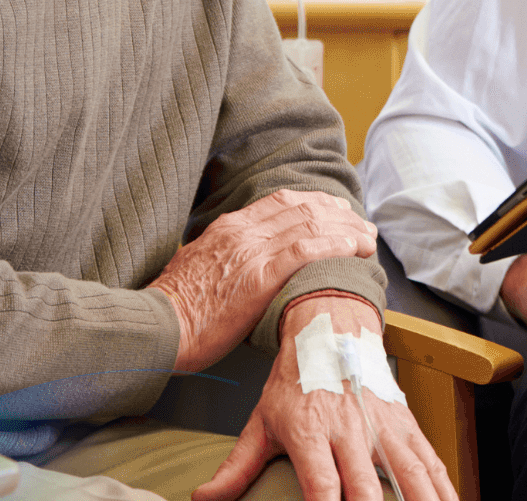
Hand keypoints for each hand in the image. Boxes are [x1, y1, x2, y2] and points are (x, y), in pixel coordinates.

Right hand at [148, 189, 377, 371]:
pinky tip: (356, 249)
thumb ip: (224, 257)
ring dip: (348, 230)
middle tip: (363, 225)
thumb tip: (241, 264)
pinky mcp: (260, 276)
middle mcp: (243, 231)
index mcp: (229, 227)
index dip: (316, 203)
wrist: (157, 325)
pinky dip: (337, 246)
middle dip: (339, 215)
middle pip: (303, 208)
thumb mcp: (198, 268)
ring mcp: (252, 251)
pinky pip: (307, 251)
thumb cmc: (175, 309)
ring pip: (311, 225)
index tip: (337, 212)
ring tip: (369, 239)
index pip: (282, 202)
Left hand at [195, 297, 456, 500]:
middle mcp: (350, 429)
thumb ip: (237, 466)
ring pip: (409, 474)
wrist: (332, 324)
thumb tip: (204, 497)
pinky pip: (430, 460)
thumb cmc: (297, 376)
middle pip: (367, 486)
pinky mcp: (405, 422)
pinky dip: (444, 486)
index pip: (322, 484)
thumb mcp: (262, 418)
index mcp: (312, 431)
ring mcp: (382, 425)